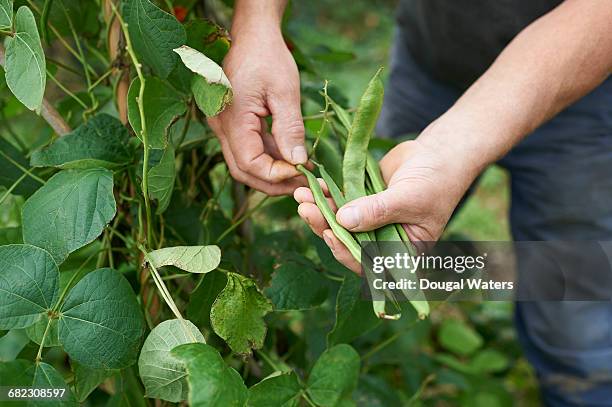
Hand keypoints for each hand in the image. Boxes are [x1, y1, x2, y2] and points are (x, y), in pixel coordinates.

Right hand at [207, 25, 306, 195]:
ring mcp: (223, 125)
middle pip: (243, 170)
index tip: (301, 171)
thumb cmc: (268, 57)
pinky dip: (269, 157)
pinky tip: (291, 157)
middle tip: (303, 184)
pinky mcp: (231, 123)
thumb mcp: (285, 91)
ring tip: (302, 172)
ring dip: (272, 171)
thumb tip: (298, 162)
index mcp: (232, 118)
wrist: (252, 35)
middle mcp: (220, 126)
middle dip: (273, 182)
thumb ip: (290, 129)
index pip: (250, 163)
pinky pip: (247, 148)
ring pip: (245, 162)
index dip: (275, 174)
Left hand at [294, 139, 477, 272]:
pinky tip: (313, 186)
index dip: (345, 251)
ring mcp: (370, 221)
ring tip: (301, 195)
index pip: (368, 263)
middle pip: (347, 241)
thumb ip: (377, 211)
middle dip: (324, 226)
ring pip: (339, 222)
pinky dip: (326, 195)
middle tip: (305, 209)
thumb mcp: (409, 198)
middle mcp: (383, 241)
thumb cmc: (436, 180)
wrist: (438, 153)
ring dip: (319, 210)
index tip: (328, 234)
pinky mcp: (361, 202)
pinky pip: (340, 203)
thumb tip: (343, 221)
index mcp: (400, 252)